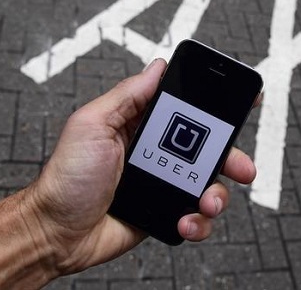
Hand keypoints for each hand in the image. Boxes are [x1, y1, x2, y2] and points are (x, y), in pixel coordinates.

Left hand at [25, 59, 256, 274]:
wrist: (56, 233)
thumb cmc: (66, 177)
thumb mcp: (91, 124)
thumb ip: (127, 96)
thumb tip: (158, 67)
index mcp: (141, 125)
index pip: (186, 109)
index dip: (216, 106)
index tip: (244, 103)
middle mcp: (158, 152)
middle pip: (209, 148)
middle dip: (231, 156)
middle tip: (241, 167)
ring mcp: (164, 183)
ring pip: (209, 183)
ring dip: (217, 194)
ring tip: (205, 202)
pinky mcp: (166, 211)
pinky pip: (197, 215)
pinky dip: (199, 222)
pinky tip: (184, 222)